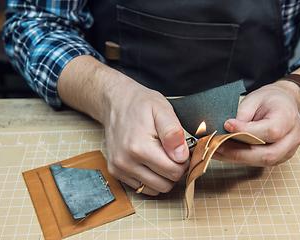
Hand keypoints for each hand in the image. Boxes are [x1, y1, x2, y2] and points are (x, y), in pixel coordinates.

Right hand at [58, 56, 188, 194]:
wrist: (116, 102)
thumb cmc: (140, 104)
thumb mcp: (162, 110)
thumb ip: (174, 133)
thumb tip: (181, 156)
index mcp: (139, 147)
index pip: (174, 172)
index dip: (183, 162)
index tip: (180, 150)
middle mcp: (126, 162)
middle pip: (165, 184)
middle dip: (174, 170)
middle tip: (172, 153)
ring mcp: (119, 168)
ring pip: (154, 189)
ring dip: (162, 177)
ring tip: (161, 156)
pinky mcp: (116, 172)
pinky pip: (141, 187)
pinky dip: (150, 178)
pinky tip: (150, 162)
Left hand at [214, 81, 299, 165]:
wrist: (283, 103)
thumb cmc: (270, 100)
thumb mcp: (254, 99)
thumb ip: (242, 116)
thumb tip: (226, 130)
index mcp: (288, 118)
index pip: (270, 131)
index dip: (246, 131)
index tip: (227, 125)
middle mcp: (292, 138)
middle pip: (267, 154)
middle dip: (238, 151)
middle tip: (216, 144)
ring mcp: (287, 151)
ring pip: (261, 161)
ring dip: (235, 157)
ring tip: (216, 149)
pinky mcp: (278, 158)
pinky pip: (258, 162)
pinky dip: (239, 158)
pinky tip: (224, 153)